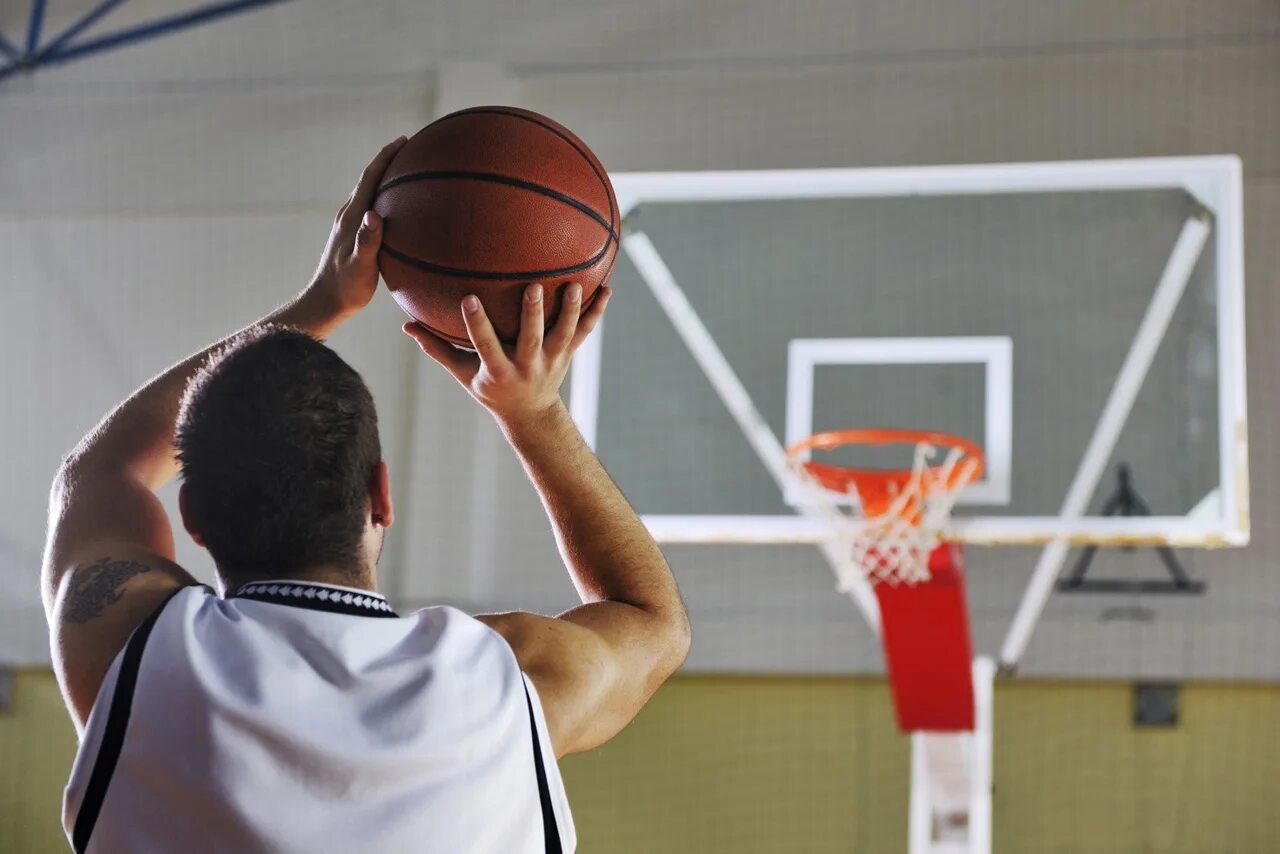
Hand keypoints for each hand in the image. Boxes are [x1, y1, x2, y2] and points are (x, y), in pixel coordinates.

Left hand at [304, 136, 407, 318]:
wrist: (326, 302)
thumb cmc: (345, 288)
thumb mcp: (359, 267)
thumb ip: (367, 242)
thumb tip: (374, 215)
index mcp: (352, 217)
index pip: (370, 178)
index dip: (386, 156)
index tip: (405, 140)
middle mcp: (350, 215)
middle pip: (370, 178)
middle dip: (390, 160)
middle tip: (412, 147)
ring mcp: (351, 224)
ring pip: (371, 191)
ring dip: (388, 177)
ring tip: (410, 170)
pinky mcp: (354, 235)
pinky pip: (373, 207)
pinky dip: (387, 197)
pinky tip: (401, 207)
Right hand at [404, 283, 610, 423]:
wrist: (529, 413)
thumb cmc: (489, 388)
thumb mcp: (462, 374)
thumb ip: (436, 349)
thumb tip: (405, 325)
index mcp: (498, 370)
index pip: (485, 345)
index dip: (477, 324)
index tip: (469, 298)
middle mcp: (527, 366)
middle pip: (532, 338)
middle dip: (532, 314)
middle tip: (533, 287)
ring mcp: (551, 361)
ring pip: (563, 334)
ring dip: (570, 310)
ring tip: (573, 284)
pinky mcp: (567, 354)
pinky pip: (584, 332)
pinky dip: (596, 312)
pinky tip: (607, 289)